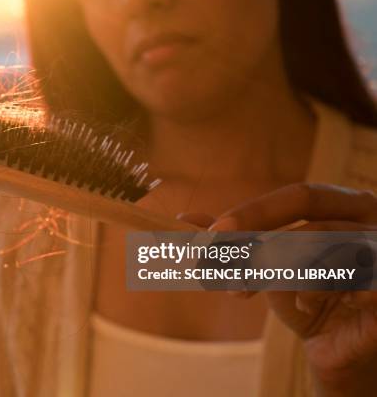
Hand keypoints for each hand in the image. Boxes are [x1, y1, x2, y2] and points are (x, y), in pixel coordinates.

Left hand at [209, 183, 376, 396]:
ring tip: (240, 289)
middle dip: (254, 248)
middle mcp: (370, 223)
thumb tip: (187, 217)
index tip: (213, 230)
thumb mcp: (267, 267)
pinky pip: (346, 285)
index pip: (301, 197)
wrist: (341, 349)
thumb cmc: (307, 300)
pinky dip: (313, 293)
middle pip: (310, 226)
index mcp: (346, 207)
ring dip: (273, 272)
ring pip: (324, 253)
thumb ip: (235, 241)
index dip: (256, 211)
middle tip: (213, 266)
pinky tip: (301, 305)